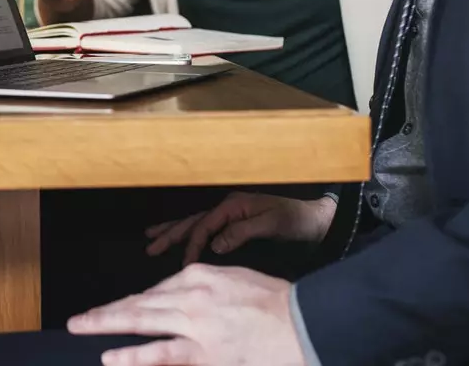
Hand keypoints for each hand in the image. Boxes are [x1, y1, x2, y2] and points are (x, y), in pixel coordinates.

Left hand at [68, 265, 304, 365]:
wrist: (303, 322)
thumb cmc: (277, 303)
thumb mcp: (237, 280)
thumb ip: (207, 287)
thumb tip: (184, 295)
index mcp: (200, 275)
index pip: (157, 291)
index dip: (134, 304)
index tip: (120, 312)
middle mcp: (190, 295)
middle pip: (139, 304)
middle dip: (107, 312)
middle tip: (79, 320)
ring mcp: (194, 324)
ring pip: (140, 321)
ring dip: (106, 324)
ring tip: (80, 328)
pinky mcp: (204, 351)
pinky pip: (162, 354)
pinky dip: (133, 355)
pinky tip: (111, 357)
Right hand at [145, 193, 336, 266]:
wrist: (317, 220)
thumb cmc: (296, 221)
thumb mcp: (271, 224)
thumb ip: (242, 232)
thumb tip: (215, 243)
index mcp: (233, 205)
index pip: (204, 225)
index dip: (192, 243)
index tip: (184, 263)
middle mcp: (228, 207)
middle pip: (193, 221)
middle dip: (171, 233)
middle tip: (150, 245)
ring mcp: (231, 214)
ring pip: (195, 222)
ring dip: (174, 230)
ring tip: (152, 237)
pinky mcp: (235, 222)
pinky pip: (205, 227)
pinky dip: (189, 232)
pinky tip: (180, 237)